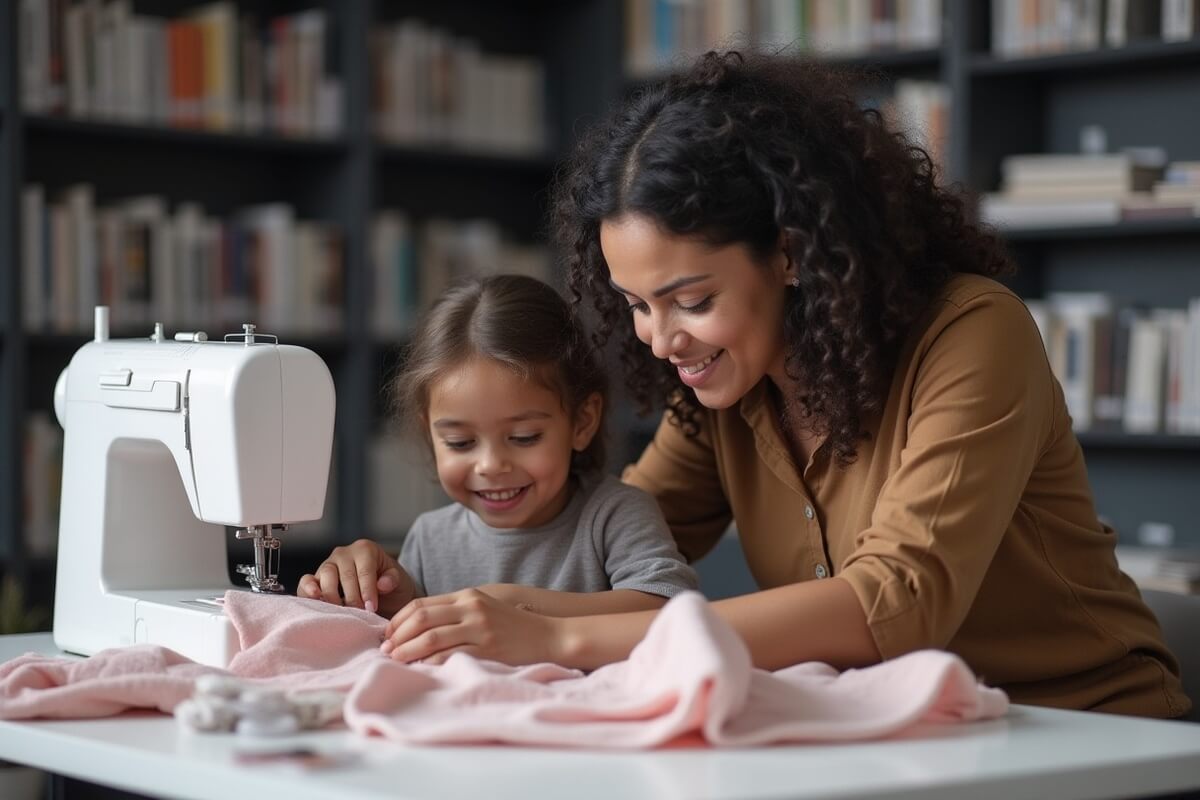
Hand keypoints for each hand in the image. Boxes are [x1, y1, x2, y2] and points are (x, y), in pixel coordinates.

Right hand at [296, 539, 414, 615]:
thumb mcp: (399, 582)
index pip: (364, 570)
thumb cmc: (390, 588)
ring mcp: (328, 565)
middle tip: (359, 614)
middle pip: (345, 575)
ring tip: (341, 611)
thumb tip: (382, 584)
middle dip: (352, 597)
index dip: (367, 590)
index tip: (371, 607)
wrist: (382, 598)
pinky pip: (306, 581)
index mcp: (365, 550)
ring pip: (325, 576)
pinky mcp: (315, 579)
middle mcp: (344, 553)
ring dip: (332, 596)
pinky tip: (315, 597)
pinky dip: (307, 589)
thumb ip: (393, 579)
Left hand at [380, 588, 561, 665]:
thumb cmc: (512, 625)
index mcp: (467, 595)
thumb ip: (454, 611)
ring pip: (430, 638)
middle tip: (385, 649)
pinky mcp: (487, 649)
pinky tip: (420, 668)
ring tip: (396, 659)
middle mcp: (471, 608)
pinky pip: (449, 656)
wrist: (548, 636)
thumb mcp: (482, 608)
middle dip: (398, 635)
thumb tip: (418, 625)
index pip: (421, 604)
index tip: (387, 634)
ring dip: (407, 650)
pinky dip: (429, 662)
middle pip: (421, 619)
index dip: (399, 620)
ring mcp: (480, 628)